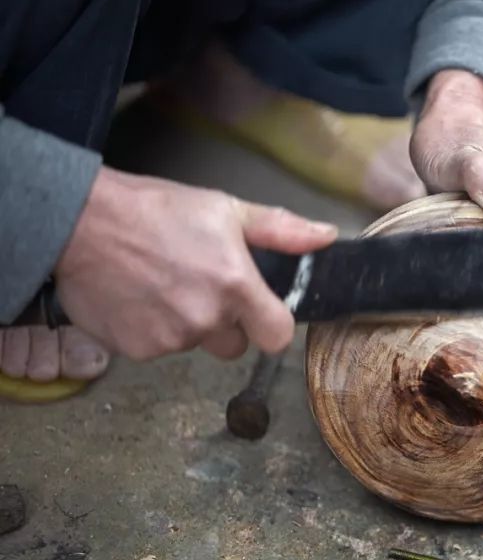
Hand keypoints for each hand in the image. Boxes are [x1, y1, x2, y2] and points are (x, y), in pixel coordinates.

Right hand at [53, 167, 337, 360]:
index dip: (271, 325)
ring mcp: (168, 339)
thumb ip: (281, 230)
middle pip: (234, 344)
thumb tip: (325, 237)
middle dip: (225, 321)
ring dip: (185, 322)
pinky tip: (139, 296)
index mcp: (235, 288)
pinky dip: (151, 328)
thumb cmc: (156, 210)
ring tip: (163, 283)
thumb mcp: (226, 210)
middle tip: (200, 284)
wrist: (81, 222)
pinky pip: (157, 348)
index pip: (276, 337)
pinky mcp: (134, 350)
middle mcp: (205, 320)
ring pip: (194, 344)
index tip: (260, 311)